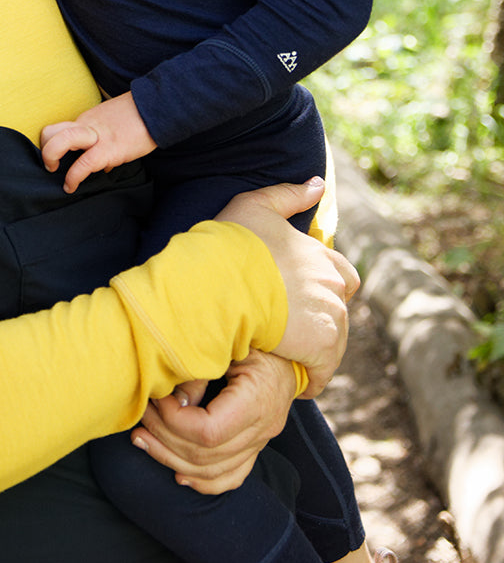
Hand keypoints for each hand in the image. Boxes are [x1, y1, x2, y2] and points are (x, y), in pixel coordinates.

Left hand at [39, 93, 154, 191]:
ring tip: (54, 172)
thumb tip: (102, 166)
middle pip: (50, 132)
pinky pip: (83, 164)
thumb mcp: (113, 125)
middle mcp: (86, 126)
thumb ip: (103, 141)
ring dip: (50, 158)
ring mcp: (96, 137)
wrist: (157, 108)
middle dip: (44, 150)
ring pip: (60, 141)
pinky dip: (73, 177)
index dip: (51, 144)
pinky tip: (71, 186)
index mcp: (86, 121)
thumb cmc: (138, 118)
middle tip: (50, 165)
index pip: (58, 129)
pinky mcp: (109, 149)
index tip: (56, 159)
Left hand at [132, 352, 296, 492]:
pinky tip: (177, 473)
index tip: (156, 399)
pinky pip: (231, 477)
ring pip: (214, 472)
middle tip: (138, 417)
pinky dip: (202, 481)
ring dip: (172, 460)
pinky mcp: (256, 447)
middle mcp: (262, 429)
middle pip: (207, 456)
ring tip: (142, 440)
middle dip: (164, 438)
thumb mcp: (231, 341)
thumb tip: (175, 395)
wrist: (290, 352)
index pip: (209, 431)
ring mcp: (261, 442)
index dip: (175, 420)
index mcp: (257, 400)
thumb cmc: (256, 338)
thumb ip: (203, 365)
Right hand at [216, 179, 358, 395]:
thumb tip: (318, 184)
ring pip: (333, 340)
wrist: (220, 280)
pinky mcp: (321, 345)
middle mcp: (332, 282)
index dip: (324, 287)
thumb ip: (288, 195)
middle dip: (319, 319)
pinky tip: (293, 379)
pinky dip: (312, 377)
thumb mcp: (255, 206)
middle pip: (338, 309)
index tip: (300, 298)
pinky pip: (323, 370)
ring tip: (288, 356)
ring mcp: (330, 314)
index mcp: (320, 252)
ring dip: (315, 349)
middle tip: (291, 330)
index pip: (342, 274)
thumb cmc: (230, 242)